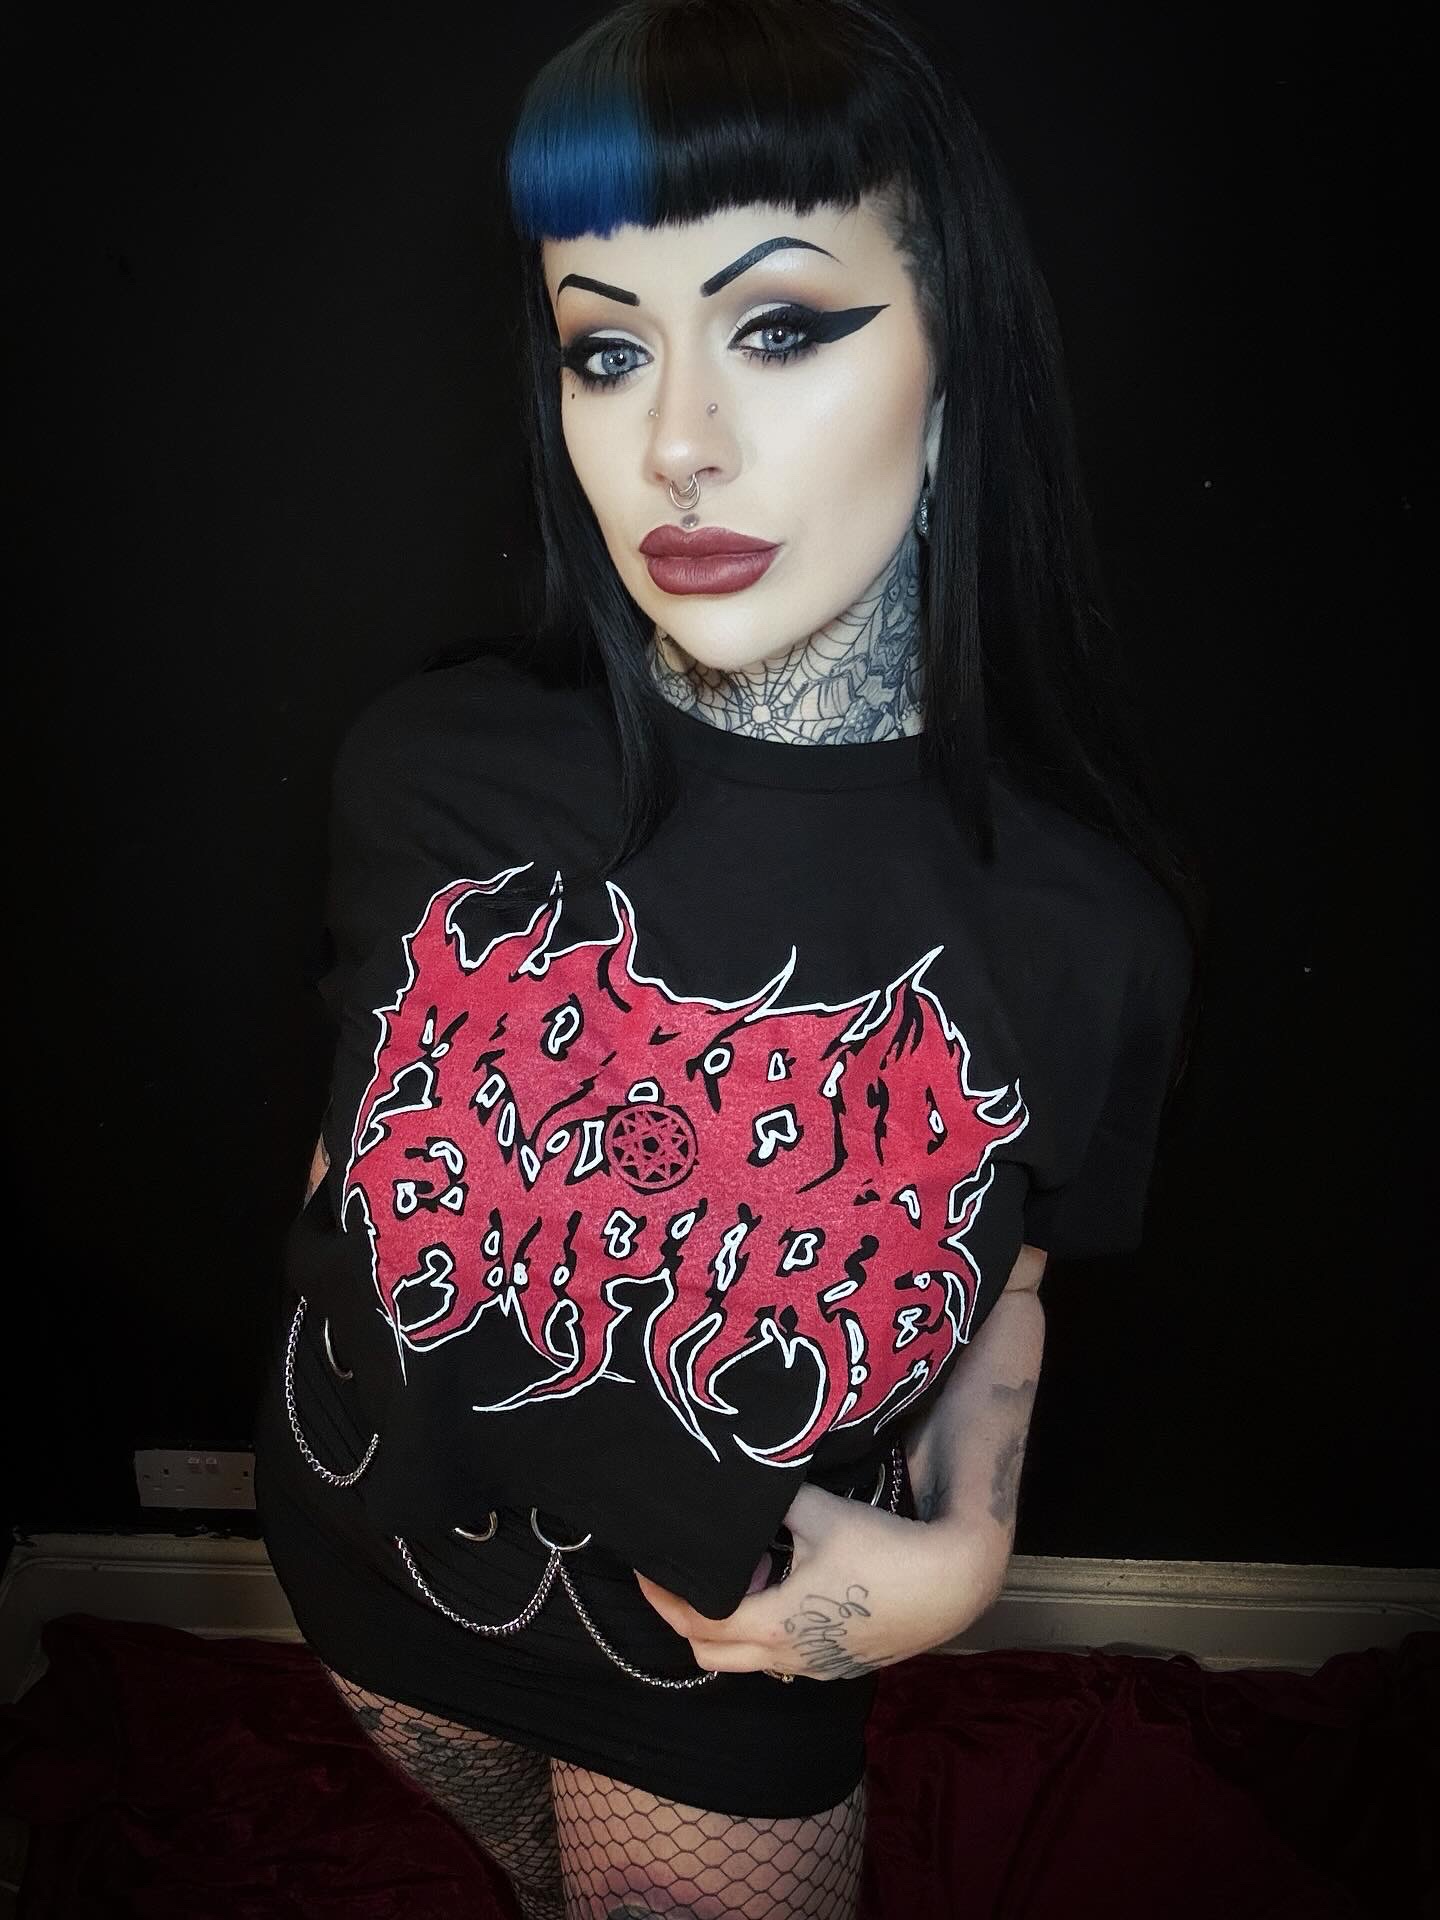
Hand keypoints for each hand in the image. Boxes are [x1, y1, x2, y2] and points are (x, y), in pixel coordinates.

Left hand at [634, 1482, 1005, 1680]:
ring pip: (747, 1658)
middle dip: (686, 1614)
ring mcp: (815, 1667)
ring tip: (744, 1570)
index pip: (696, 1620)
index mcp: (773, 1622)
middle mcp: (787, 1656)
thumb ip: (770, 1496)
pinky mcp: (839, 1666)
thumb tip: (733, 1472)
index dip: (662, 1594)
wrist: (951, 1583)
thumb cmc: (882, 1546)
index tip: (647, 1563)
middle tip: (682, 1572)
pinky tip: (784, 1585)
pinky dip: (764, 1629)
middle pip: (710, 1651)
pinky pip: (781, 1657)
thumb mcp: (818, 1511)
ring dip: (730, 1622)